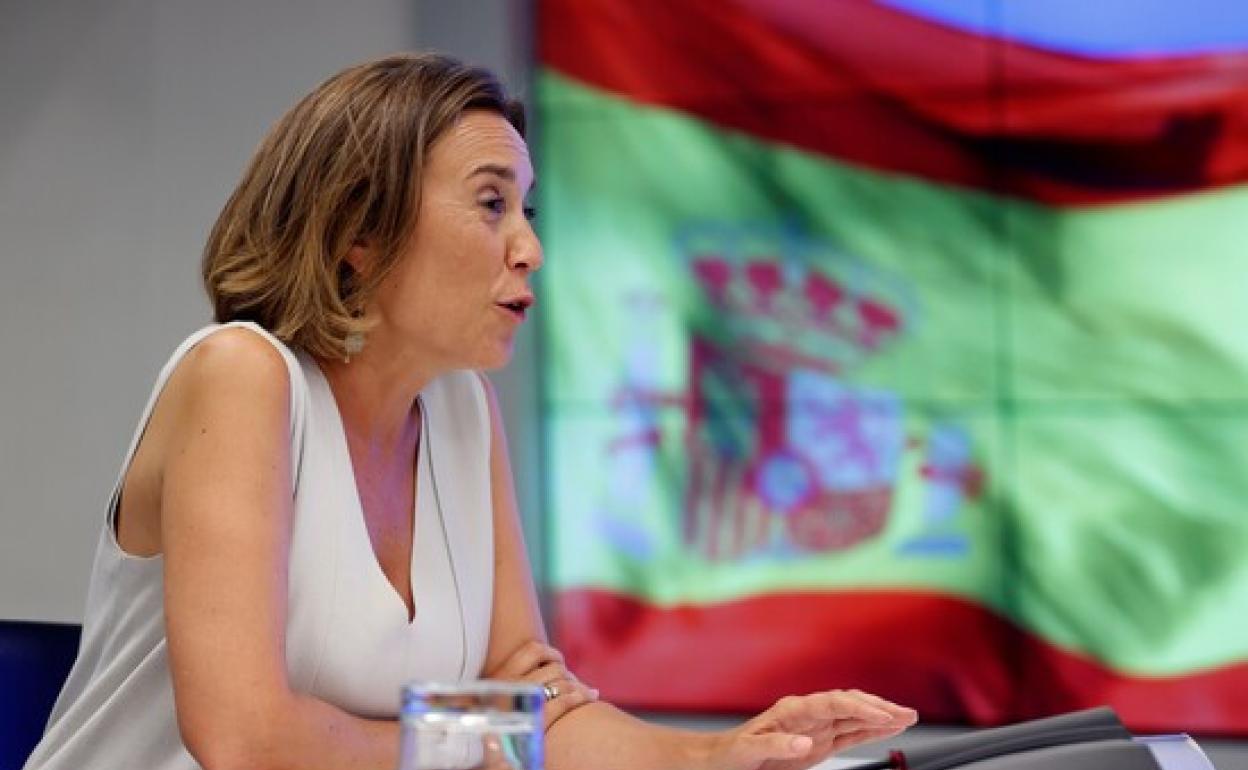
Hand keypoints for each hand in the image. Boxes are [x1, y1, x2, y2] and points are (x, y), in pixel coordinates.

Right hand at [486, 640, 598, 729]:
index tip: (558, 662)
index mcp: (498, 678)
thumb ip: (524, 678)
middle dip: (567, 675)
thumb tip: (556, 660)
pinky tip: (590, 696)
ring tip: (581, 693)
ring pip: (560, 682)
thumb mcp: (508, 697)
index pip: (532, 650)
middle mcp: (507, 689)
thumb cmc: (513, 725)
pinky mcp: (533, 723)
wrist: (506, 756)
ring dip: (576, 686)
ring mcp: (520, 705)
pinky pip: (562, 701)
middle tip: (572, 684)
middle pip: (552, 668)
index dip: (550, 653)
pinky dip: (580, 696)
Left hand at [703, 689, 917, 769]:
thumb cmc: (731, 753)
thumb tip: (804, 742)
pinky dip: (870, 731)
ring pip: (854, 716)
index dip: (858, 708)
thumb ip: (775, 744)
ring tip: (907, 718)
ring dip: (880, 716)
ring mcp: (815, 726)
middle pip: (849, 704)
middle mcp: (807, 714)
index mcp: (791, 710)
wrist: (722, 758)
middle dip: (879, 707)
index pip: (832, 703)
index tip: (881, 715)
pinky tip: (887, 729)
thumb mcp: (747, 751)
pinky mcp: (818, 741)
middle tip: (907, 714)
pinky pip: (849, 733)